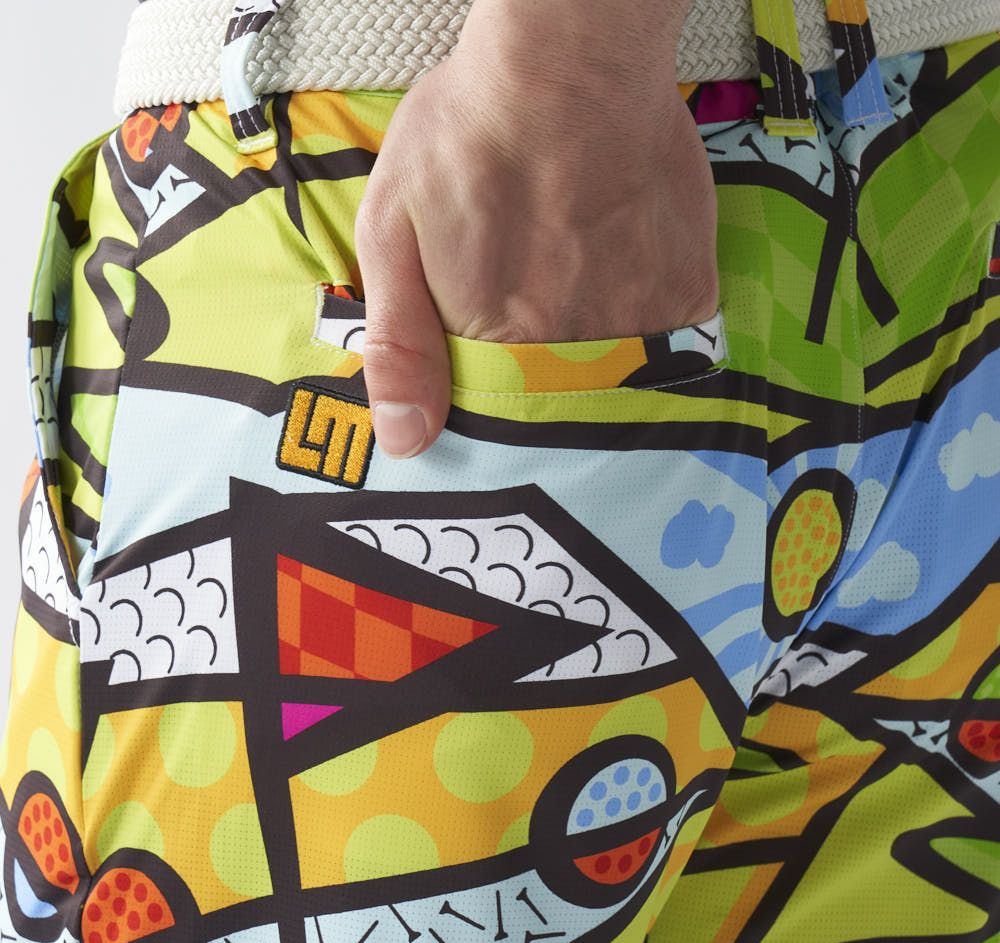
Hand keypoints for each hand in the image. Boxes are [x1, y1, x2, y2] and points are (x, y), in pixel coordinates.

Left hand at [354, 0, 715, 457]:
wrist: (568, 58)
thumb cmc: (467, 134)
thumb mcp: (392, 232)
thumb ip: (398, 344)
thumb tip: (405, 443)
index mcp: (497, 347)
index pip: (496, 413)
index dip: (491, 394)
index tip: (489, 363)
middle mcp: (571, 349)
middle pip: (559, 398)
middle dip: (543, 371)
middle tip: (536, 297)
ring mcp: (636, 323)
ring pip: (616, 373)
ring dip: (597, 347)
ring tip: (575, 282)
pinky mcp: (687, 291)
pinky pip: (673, 340)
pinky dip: (650, 322)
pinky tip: (623, 272)